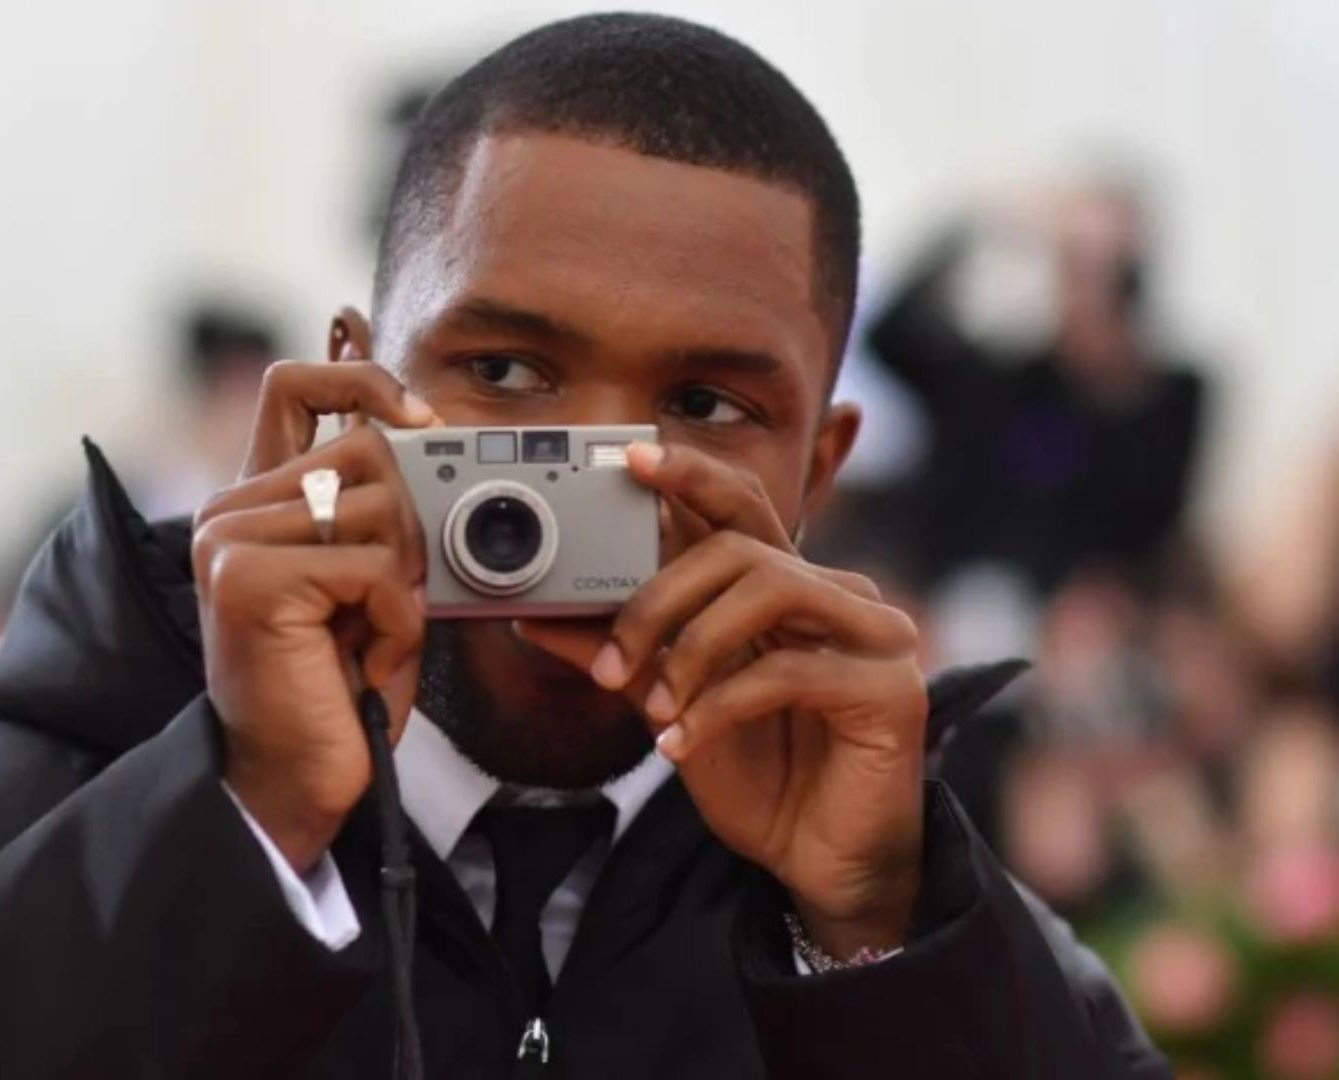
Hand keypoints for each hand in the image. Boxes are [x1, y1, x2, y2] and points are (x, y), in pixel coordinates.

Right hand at [194, 360, 438, 872]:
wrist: (296, 781)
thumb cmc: (339, 688)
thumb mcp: (367, 584)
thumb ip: (380, 512)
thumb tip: (426, 437)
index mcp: (256, 502)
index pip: (296, 386)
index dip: (363, 379)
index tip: (420, 419)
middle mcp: (229, 511)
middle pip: (365, 446)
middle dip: (411, 525)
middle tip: (392, 599)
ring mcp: (230, 540)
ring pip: (380, 509)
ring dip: (404, 586)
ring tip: (370, 639)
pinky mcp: (249, 578)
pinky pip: (374, 567)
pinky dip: (394, 621)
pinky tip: (362, 662)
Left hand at [517, 443, 927, 956]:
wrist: (822, 864)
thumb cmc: (760, 776)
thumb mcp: (670, 706)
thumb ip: (617, 655)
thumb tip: (533, 617)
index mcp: (790, 588)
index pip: (741, 508)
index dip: (690, 474)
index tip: (628, 460)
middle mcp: (838, 597)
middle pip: (740, 546)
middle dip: (659, 597)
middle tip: (611, 663)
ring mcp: (874, 637)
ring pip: (769, 588)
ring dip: (691, 648)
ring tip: (653, 708)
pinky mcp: (890, 690)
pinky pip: (790, 671)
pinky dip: (720, 705)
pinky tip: (682, 744)